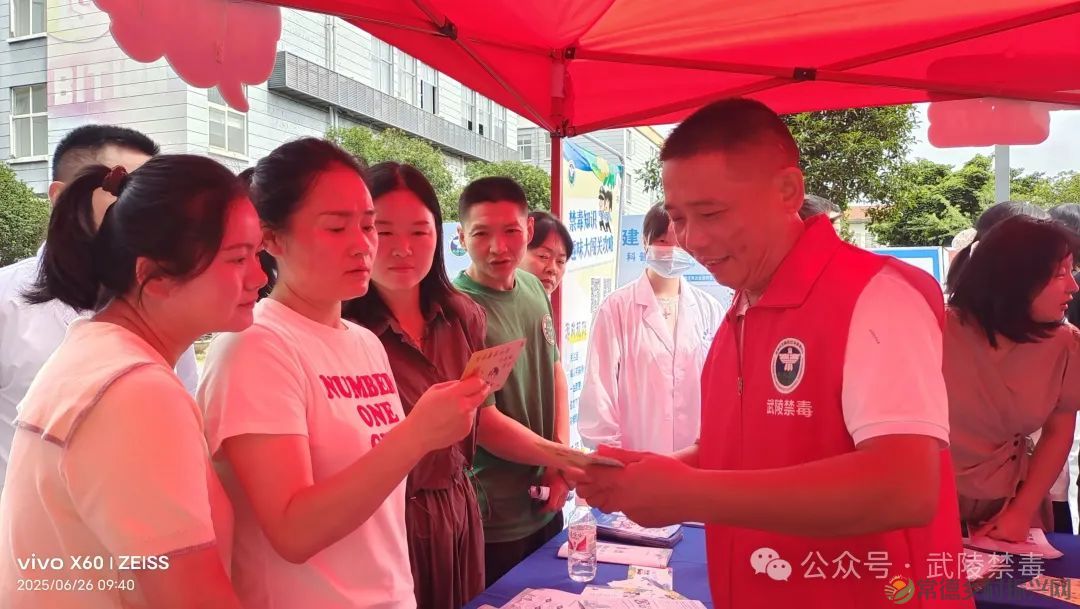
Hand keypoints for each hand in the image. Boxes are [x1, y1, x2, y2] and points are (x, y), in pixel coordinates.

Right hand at [409, 378, 490, 450]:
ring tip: (453, 410)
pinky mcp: (467, 430)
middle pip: (482, 394)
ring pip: (474, 407)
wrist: (418, 435)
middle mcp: (464, 406)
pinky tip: (451, 420)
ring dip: (470, 405)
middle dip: (482, 390)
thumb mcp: (434, 390)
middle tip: (480, 388)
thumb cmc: (423, 411)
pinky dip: (464, 418)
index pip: (477, 383)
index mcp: (454, 394)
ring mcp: (466, 420)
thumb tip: (464, 382)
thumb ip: (452, 384)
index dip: (479, 380)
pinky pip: (469, 419)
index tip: (479, 379)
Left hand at [540, 468, 569, 512]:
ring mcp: (567, 492)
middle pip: (557, 507)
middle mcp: (563, 493)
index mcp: (556, 490)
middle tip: (543, 508)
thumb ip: (541, 491)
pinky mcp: (568, 490)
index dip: (545, 509)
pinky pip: (564, 500)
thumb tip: (537, 498)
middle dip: (550, 509)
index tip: (539, 510)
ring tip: (548, 504)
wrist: (561, 463)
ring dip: (555, 506)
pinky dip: (559, 502)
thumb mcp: (544, 480)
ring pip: (562, 504)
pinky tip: (554, 499)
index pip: (551, 505)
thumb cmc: (551, 470)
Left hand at [575, 445, 695, 527]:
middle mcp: (621, 500)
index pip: (591, 478)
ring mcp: (630, 513)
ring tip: (617, 486)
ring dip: (605, 497)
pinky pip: (626, 512)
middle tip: (595, 478)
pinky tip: (642, 496)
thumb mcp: (645, 457)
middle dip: (589, 488)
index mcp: (621, 481)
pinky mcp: (640, 521)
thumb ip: (619, 456)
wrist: (693, 497)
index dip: (580, 473)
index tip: (575, 468)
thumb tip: (598, 450)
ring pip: (608, 506)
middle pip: (592, 497)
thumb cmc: (671, 473)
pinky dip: (626, 504)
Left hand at [973, 504, 1032, 542]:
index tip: (990, 525)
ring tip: (1007, 526)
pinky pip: (1014, 540)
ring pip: (1007, 540)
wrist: (1022, 509)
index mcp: (1002, 535)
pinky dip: (1012, 536)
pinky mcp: (1023, 539)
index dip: (989, 531)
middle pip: (999, 539)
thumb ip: (985, 529)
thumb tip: (975, 535)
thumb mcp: (994, 520)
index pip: (991, 536)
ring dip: (1004, 535)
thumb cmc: (1007, 513)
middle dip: (997, 534)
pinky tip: (1012, 529)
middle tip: (999, 525)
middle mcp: (1010, 540)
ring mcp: (1018, 540)